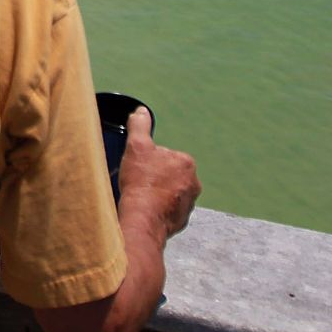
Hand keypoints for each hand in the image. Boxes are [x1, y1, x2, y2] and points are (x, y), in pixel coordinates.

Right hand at [116, 107, 199, 238]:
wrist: (143, 219)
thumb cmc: (141, 182)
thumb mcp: (136, 147)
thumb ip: (140, 126)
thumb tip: (141, 111)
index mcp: (186, 163)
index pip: (165, 156)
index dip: (149, 161)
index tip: (139, 169)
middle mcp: (194, 183)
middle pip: (169, 175)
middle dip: (155, 178)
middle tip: (138, 183)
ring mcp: (189, 203)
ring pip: (170, 194)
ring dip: (158, 195)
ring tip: (141, 198)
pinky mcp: (182, 220)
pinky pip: (169, 211)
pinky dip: (159, 210)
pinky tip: (146, 210)